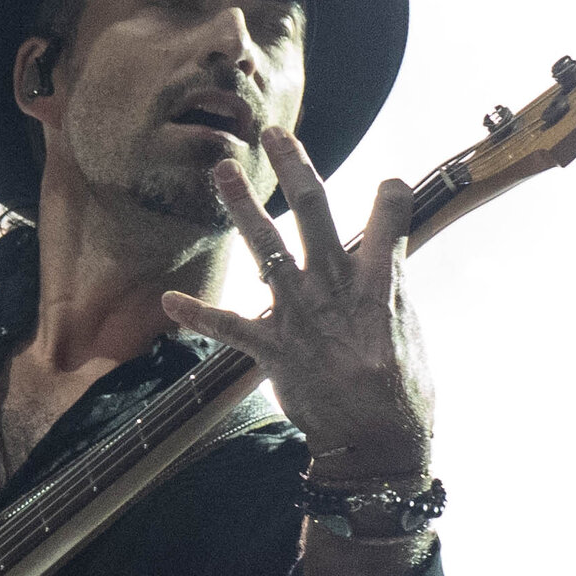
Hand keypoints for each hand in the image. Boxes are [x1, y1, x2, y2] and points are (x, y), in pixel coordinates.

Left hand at [161, 127, 434, 482]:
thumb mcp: (407, 328)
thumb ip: (388, 285)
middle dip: (295, 167)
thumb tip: (383, 253)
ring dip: (242, 208)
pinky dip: (198, 315)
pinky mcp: (273, 350)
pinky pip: (228, 328)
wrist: (377, 443)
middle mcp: (337, 290)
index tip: (386, 182)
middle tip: (276, 132)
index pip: (390, 218)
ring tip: (223, 172)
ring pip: (267, 249)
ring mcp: (301, 318)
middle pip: (315, 213)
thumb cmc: (400, 387)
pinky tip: (169, 301)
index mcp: (379, 284)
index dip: (389, 197)